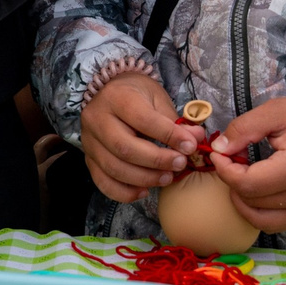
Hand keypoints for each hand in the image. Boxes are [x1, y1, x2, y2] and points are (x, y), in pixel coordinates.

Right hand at [78, 69, 197, 204]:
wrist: (107, 92)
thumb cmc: (136, 94)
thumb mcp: (157, 99)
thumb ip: (174, 121)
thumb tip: (196, 139)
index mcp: (116, 97)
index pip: (143, 120)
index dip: (168, 135)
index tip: (190, 146)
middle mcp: (97, 119)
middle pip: (125, 148)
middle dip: (157, 161)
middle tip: (180, 164)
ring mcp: (89, 141)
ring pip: (114, 168)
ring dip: (145, 178)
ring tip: (167, 177)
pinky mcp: (89, 158)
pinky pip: (103, 182)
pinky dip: (125, 192)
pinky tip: (145, 191)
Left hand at [211, 94, 285, 233]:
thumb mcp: (276, 112)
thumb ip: (244, 129)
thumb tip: (219, 150)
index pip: (247, 184)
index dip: (224, 170)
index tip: (218, 153)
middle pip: (251, 201)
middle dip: (231, 181)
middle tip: (229, 159)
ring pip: (259, 217)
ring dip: (242, 199)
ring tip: (240, 175)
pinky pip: (275, 223)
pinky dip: (257, 211)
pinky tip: (254, 190)